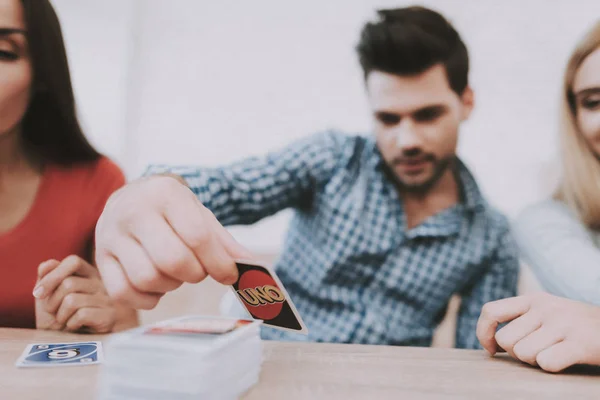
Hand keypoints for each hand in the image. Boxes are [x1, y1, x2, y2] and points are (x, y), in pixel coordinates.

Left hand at [34, 256, 117, 332]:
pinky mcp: (110, 315)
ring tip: (65, 321)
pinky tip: (76, 327)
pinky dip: (71, 324)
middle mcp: (101, 282)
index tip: (38, 293)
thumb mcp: (52, 295)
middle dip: (52, 302)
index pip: (73, 261)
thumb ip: (48, 277)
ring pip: (72, 300)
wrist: (81, 343)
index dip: (52, 275)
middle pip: (68, 283)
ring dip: (60, 315)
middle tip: (54, 313)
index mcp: (88, 273)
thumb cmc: (65, 317)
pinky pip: (81, 315)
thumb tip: (46, 265)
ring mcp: (107, 298)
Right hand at [94, 175, 250, 309]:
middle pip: (172, 260)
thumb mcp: (199, 215)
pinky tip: (156, 286)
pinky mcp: (99, 258)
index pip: (197, 236)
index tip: (228, 274)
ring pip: (147, 278)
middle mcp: (133, 211)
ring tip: (175, 273)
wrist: (132, 198)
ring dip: (171, 285)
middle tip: (198, 271)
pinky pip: (123, 293)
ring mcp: (111, 235)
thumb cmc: (172, 210)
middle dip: (194, 274)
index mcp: (165, 194)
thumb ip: (224, 242)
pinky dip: (147, 298)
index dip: (218, 262)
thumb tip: (250, 268)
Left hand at [477, 293, 599, 371]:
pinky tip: (567, 359)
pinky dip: (553, 367)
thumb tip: (491, 341)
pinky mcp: (580, 342)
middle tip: (540, 351)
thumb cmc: (577, 328)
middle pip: (506, 341)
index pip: (491, 311)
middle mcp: (545, 307)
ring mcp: (563, 323)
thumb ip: (521, 320)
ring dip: (536, 361)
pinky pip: (546, 363)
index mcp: (533, 299)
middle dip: (518, 354)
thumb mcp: (548, 314)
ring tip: (556, 353)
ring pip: (523, 354)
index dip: (483, 333)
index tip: (492, 350)